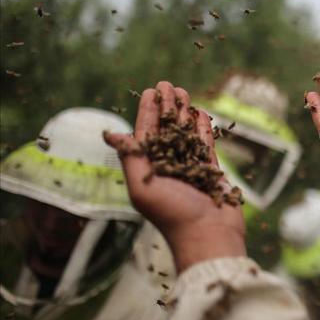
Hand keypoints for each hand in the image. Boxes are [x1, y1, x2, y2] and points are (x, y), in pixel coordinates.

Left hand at [103, 81, 245, 272]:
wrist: (208, 235)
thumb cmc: (172, 214)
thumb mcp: (143, 185)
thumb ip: (131, 157)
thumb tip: (110, 134)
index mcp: (149, 170)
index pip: (146, 134)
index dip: (148, 111)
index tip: (152, 91)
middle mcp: (168, 167)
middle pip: (166, 130)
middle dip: (167, 107)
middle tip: (168, 85)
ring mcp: (190, 168)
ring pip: (186, 134)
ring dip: (184, 113)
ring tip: (185, 92)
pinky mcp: (210, 172)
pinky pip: (205, 145)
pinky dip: (203, 129)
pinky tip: (201, 113)